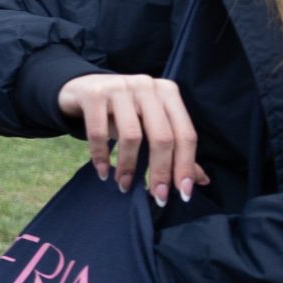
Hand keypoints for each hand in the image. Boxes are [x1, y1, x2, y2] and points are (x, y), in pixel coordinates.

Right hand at [57, 72, 208, 203]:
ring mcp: (120, 87)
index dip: (185, 165)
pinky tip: (103, 171)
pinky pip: (99, 132)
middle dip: (161, 170)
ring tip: (124, 185)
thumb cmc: (121, 111)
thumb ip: (174, 149)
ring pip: (132, 136)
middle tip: (157, 196)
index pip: (185, 134)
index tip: (183, 193)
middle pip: (162, 136)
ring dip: (129, 166)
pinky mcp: (94, 94)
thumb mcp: (149, 125)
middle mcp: (147, 86)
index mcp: (168, 93)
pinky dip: (101, 156)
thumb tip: (201, 180)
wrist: (81, 88)